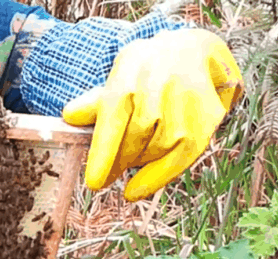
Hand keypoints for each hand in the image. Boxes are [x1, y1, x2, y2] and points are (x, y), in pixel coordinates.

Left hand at [62, 29, 243, 201]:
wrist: (193, 50)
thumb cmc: (145, 73)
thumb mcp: (118, 78)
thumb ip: (96, 102)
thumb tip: (70, 116)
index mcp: (130, 68)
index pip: (114, 114)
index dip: (104, 151)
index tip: (95, 182)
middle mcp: (160, 80)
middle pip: (136, 136)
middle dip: (119, 161)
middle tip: (108, 174)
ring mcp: (186, 96)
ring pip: (158, 146)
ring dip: (140, 162)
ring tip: (132, 160)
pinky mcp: (207, 113)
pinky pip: (183, 154)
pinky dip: (159, 176)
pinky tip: (139, 188)